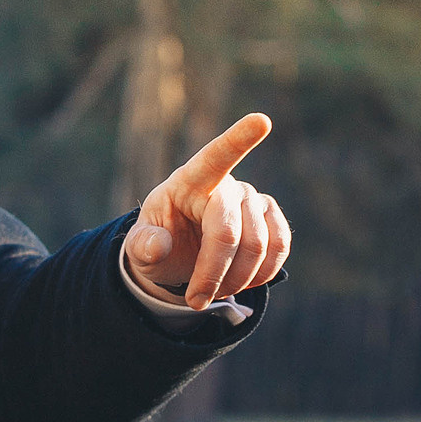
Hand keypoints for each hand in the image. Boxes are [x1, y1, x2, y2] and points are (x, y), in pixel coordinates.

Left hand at [123, 113, 290, 307]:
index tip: (261, 121)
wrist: (179, 254)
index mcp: (190, 180)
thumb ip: (143, 246)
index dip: (238, 139)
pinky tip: (242, 282)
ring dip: (237, 281)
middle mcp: (227, 184)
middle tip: (194, 300)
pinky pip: (281, 247)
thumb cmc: (158, 242)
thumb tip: (159, 246)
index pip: (215, 157)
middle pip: (230, 232)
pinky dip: (262, 274)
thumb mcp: (140, 248)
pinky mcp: (272, 218)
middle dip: (214, 274)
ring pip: (260, 246)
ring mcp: (254, 199)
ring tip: (214, 292)